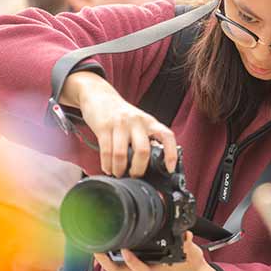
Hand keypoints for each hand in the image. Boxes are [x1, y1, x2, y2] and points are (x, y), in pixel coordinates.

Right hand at [61, 72, 176, 176]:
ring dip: (120, 170)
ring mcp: (120, 123)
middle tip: (134, 176)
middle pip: (143, 151)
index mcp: (149, 122)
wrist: (99, 95)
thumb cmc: (121, 115)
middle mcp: (137, 121)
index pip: (167, 136)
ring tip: (119, 173)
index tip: (169, 169)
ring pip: (121, 154)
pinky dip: (107, 165)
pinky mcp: (104, 126)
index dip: (171, 154)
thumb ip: (145, 139)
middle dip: (138, 169)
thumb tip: (151, 166)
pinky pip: (106, 151)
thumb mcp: (139, 122)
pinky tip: (108, 168)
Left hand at [93, 232, 219, 270]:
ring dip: (106, 258)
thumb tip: (186, 234)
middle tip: (97, 247)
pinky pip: (122, 265)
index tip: (125, 249)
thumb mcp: (193, 255)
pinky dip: (113, 257)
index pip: (140, 269)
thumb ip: (188, 245)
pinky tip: (109, 245)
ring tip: (98, 243)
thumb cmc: (192, 269)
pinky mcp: (141, 269)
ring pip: (118, 269)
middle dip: (105, 261)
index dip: (131, 260)